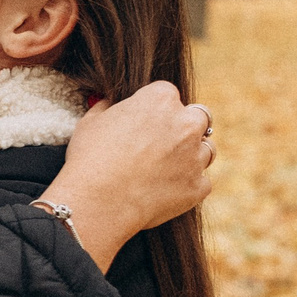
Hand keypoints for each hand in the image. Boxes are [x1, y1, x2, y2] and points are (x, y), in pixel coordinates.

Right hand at [39, 82, 215, 269]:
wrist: (98, 202)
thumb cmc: (90, 159)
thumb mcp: (91, 122)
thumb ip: (108, 107)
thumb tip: (109, 104)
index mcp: (160, 99)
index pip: (168, 94)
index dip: (155, 108)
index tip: (144, 122)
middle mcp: (186, 123)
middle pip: (198, 118)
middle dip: (184, 127)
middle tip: (162, 143)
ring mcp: (195, 156)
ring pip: (205, 150)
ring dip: (191, 156)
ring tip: (164, 169)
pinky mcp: (198, 187)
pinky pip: (201, 183)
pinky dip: (187, 186)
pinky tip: (165, 192)